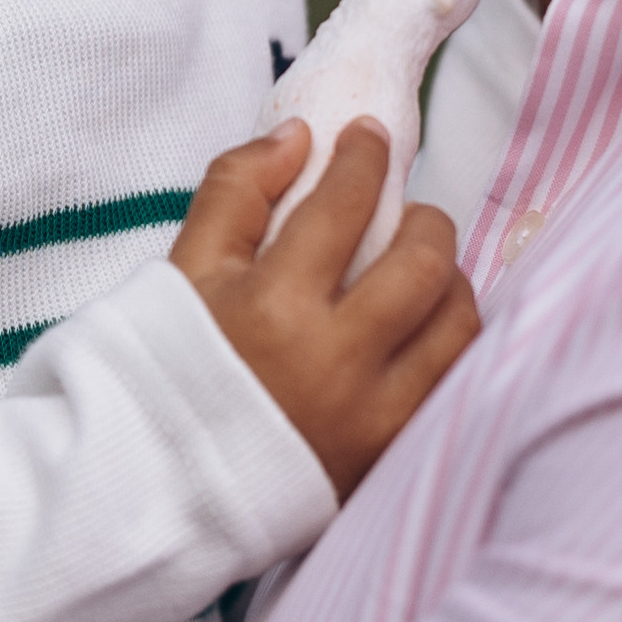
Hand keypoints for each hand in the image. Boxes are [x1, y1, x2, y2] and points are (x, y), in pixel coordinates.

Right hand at [171, 118, 479, 497]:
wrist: (165, 484)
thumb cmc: (172, 365)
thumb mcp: (186, 269)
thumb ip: (237, 190)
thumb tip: (299, 137)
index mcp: (274, 308)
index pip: (344, 206)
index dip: (364, 157)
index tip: (367, 138)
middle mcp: (334, 362)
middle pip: (422, 263)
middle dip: (425, 219)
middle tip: (406, 212)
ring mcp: (371, 417)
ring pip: (456, 325)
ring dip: (448, 282)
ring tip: (420, 273)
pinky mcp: (390, 456)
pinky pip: (454, 384)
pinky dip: (449, 344)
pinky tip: (423, 330)